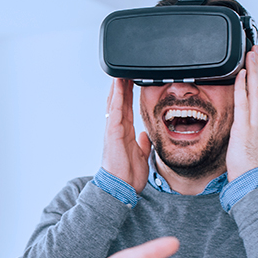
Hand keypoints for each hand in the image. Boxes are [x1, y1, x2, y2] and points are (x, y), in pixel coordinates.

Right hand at [101, 78, 150, 192]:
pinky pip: (115, 109)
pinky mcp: (113, 131)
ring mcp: (113, 129)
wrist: (122, 187)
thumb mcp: (141, 156)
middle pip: (119, 101)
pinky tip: (118, 84)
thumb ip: (143, 144)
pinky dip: (116, 96)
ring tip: (121, 71)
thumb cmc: (128, 175)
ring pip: (115, 102)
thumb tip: (145, 135)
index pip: (126, 108)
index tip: (132, 81)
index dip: (128, 94)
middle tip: (126, 70)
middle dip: (122, 85)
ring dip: (118, 86)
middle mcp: (118, 129)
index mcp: (125, 133)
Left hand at [226, 45, 257, 180]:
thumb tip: (234, 125)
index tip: (254, 60)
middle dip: (257, 66)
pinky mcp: (244, 128)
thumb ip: (240, 131)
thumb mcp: (242, 143)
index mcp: (256, 122)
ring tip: (251, 53)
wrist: (250, 180)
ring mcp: (253, 122)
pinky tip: (240, 74)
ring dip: (253, 70)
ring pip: (255, 90)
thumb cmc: (245, 165)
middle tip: (255, 47)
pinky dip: (242, 87)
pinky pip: (243, 103)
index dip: (257, 76)